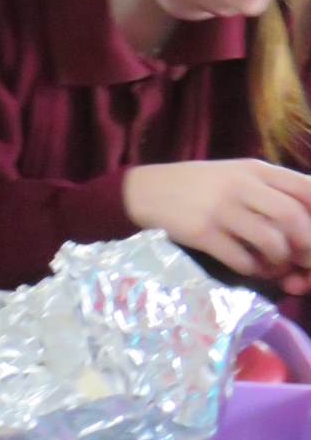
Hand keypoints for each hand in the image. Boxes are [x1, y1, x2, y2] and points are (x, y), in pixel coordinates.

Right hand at [124, 159, 310, 291]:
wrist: (144, 190)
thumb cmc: (198, 185)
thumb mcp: (236, 175)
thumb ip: (272, 190)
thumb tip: (307, 224)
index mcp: (255, 169)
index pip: (306, 188)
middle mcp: (240, 185)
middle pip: (293, 217)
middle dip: (306, 246)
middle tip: (302, 260)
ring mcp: (220, 209)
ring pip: (271, 242)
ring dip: (280, 261)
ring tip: (273, 265)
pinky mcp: (202, 232)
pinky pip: (242, 260)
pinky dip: (254, 270)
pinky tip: (250, 268)